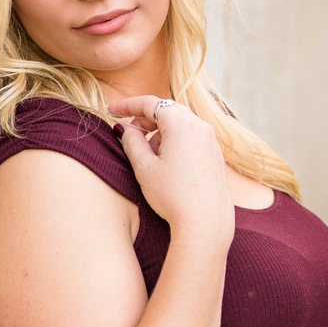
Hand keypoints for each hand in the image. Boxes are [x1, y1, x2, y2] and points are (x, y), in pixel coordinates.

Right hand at [106, 96, 234, 250]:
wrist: (206, 223)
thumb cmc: (174, 196)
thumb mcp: (144, 167)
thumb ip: (131, 141)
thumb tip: (125, 128)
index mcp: (181, 125)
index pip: (150, 103)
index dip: (127, 105)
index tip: (111, 110)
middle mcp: (200, 127)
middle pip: (167, 109)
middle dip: (144, 117)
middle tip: (127, 130)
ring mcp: (211, 140)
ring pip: (180, 123)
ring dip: (160, 130)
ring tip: (147, 154)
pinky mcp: (215, 154)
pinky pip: (191, 135)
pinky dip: (175, 139)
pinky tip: (165, 161)